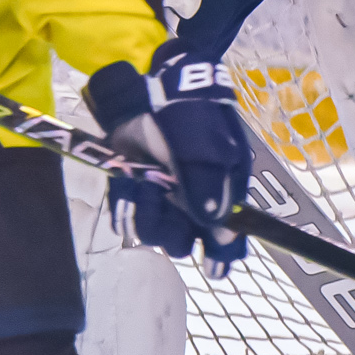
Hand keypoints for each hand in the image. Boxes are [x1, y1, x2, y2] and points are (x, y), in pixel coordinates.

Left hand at [84, 44, 251, 268]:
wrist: (154, 88)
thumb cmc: (192, 116)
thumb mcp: (208, 147)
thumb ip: (210, 184)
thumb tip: (215, 222)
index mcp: (220, 195)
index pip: (227, 240)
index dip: (222, 256)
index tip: (213, 267)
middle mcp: (191, 203)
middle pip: (185, 243)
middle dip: (176, 230)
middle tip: (170, 198)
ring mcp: (161, 198)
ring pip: (155, 234)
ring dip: (150, 215)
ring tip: (147, 183)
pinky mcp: (132, 189)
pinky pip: (127, 216)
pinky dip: (127, 206)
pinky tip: (130, 186)